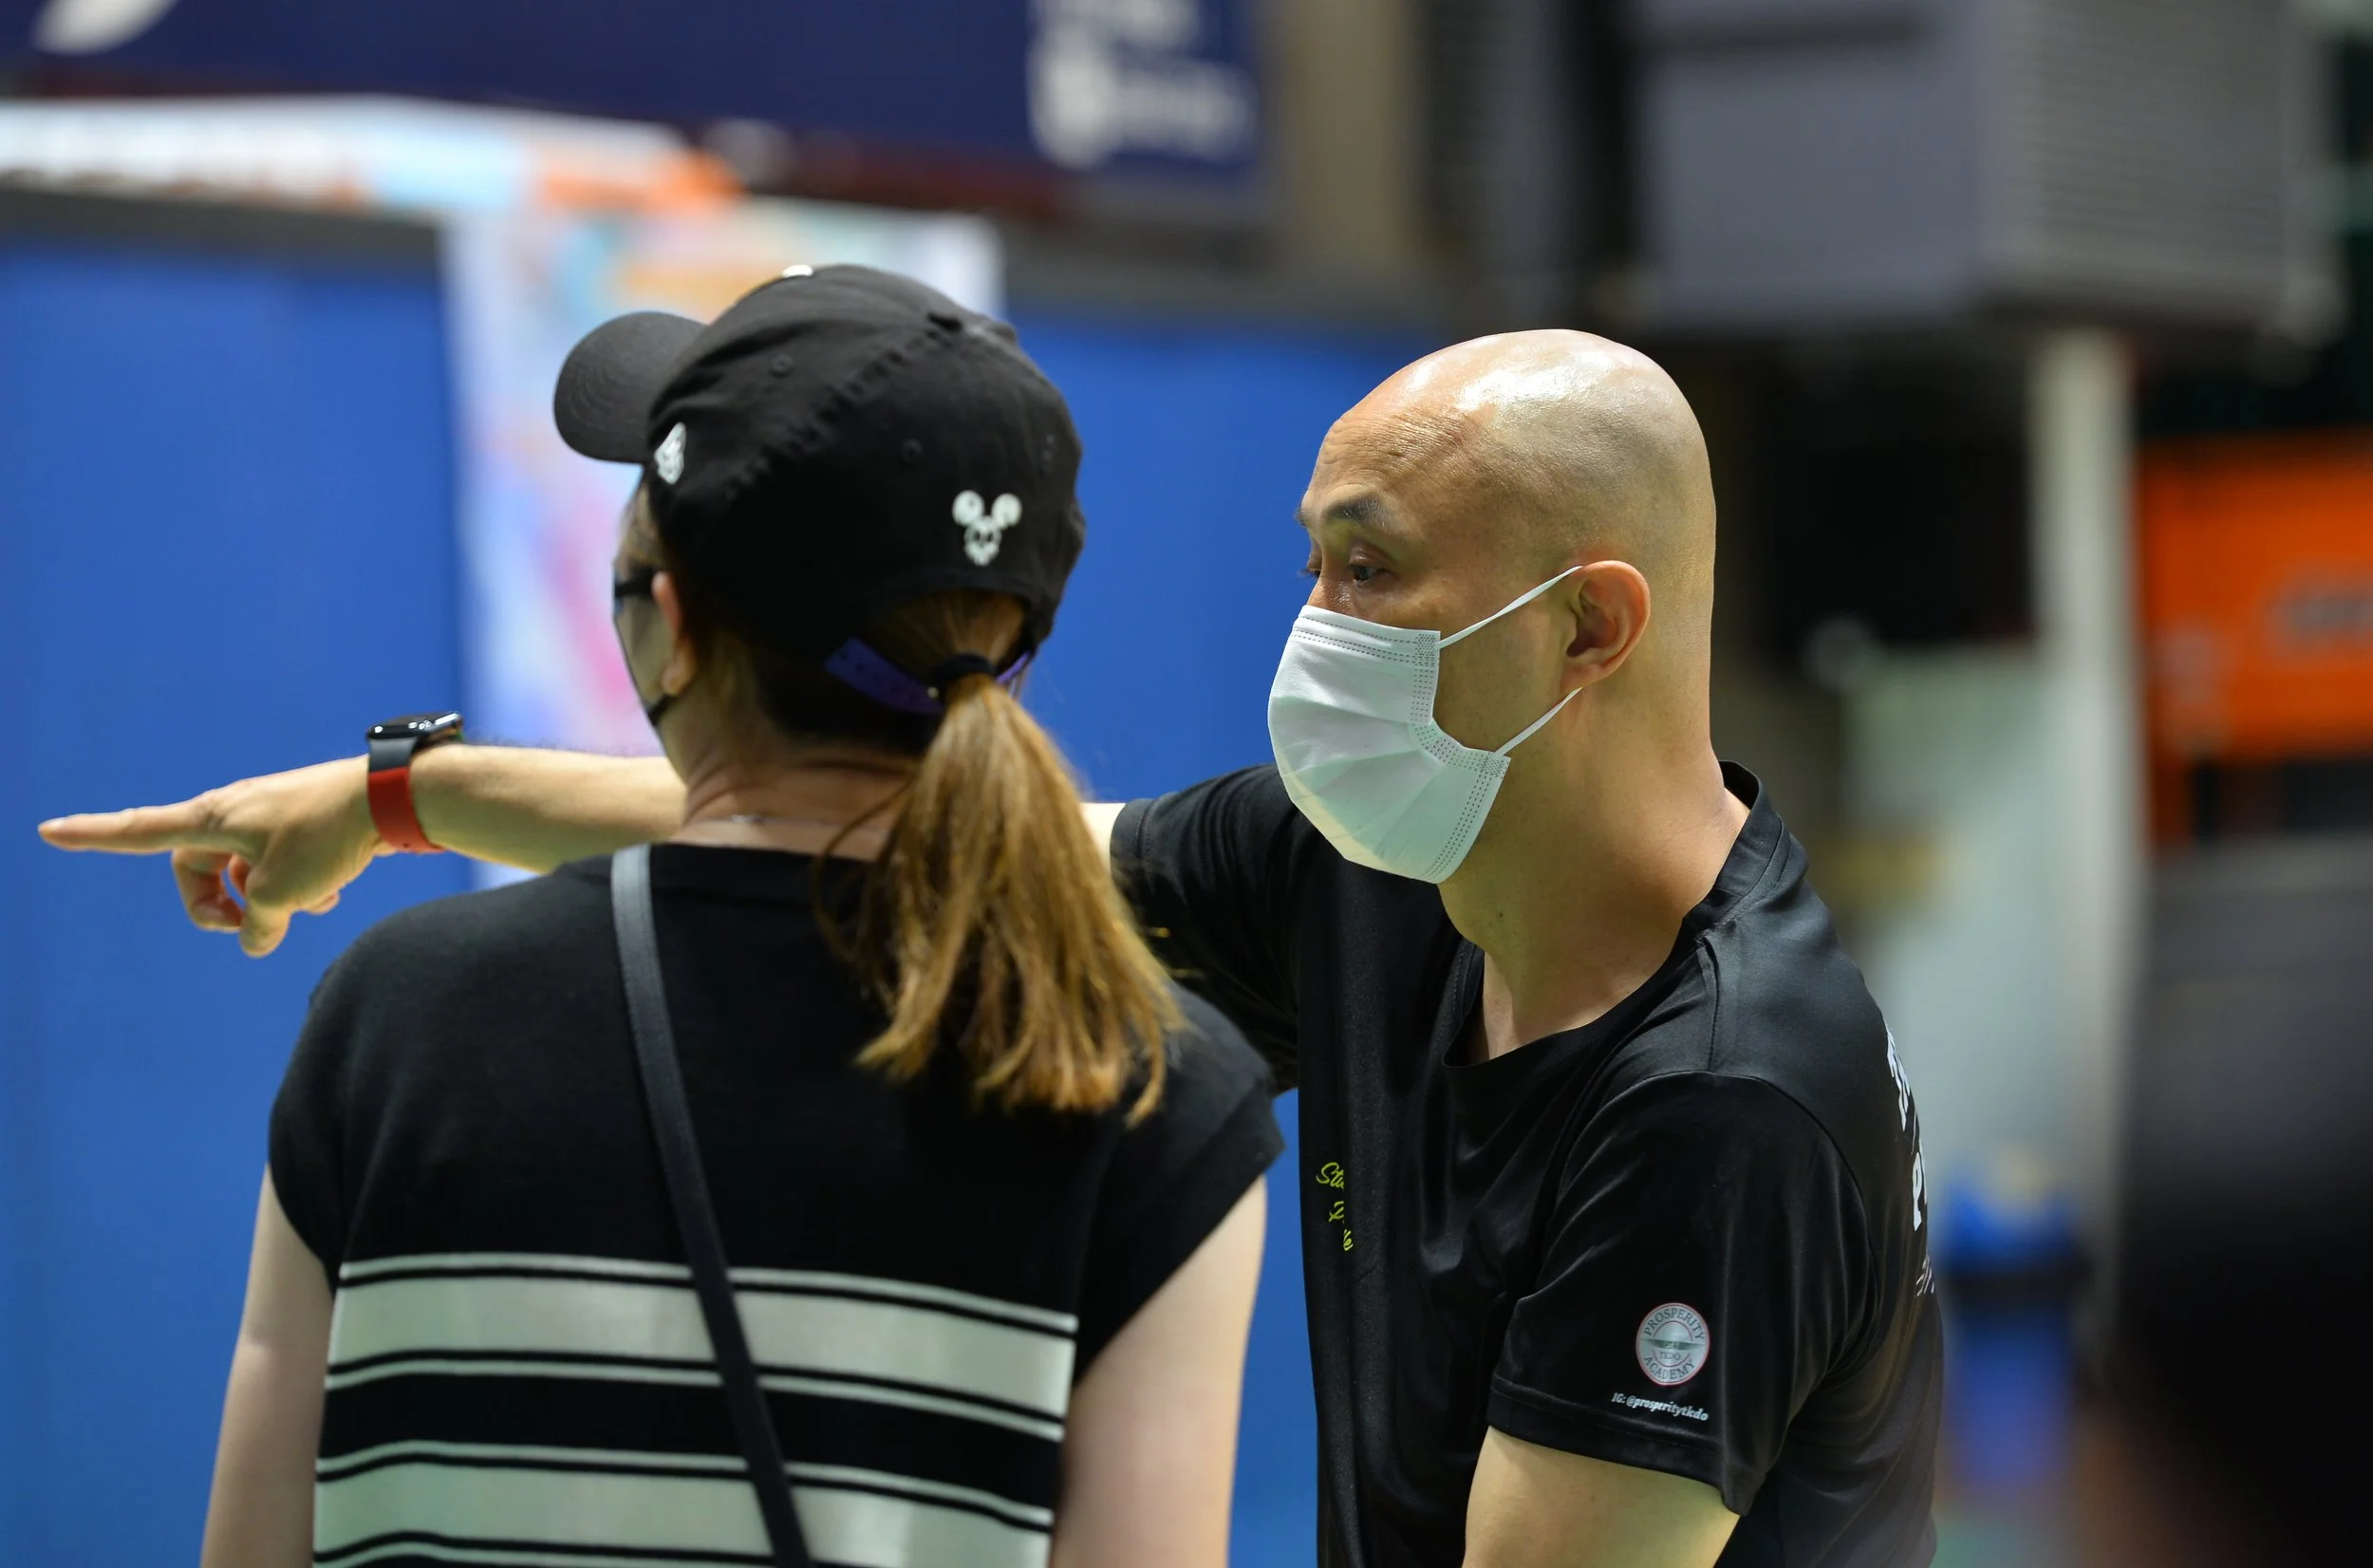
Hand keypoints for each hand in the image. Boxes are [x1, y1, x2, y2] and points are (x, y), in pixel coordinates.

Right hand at [38, 758, 384, 956]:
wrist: (391, 798)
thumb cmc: (326, 837)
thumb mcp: (281, 893)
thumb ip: (257, 924)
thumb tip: (258, 938)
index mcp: (210, 819)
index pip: (138, 831)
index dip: (93, 836)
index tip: (48, 829)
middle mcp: (233, 812)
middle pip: (196, 870)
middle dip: (216, 906)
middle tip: (248, 925)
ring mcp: (268, 816)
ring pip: (246, 872)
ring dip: (268, 899)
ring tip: (309, 905)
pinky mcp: (301, 823)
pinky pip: (280, 864)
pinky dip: (297, 886)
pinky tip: (331, 895)